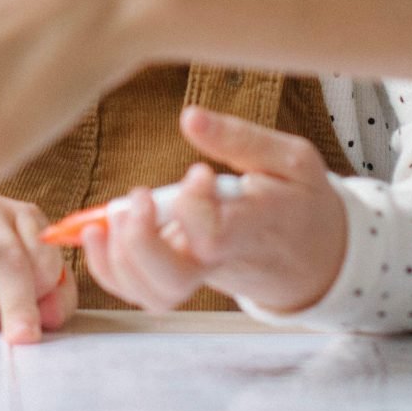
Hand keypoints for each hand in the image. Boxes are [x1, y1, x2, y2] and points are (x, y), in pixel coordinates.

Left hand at [81, 106, 349, 315]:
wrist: (312, 254)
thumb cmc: (298, 201)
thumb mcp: (291, 159)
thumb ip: (240, 138)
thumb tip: (189, 117)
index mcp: (253, 228)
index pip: (214, 236)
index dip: (194, 208)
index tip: (199, 173)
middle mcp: (222, 260)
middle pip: (174, 279)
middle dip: (140, 241)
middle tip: (138, 197)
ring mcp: (198, 275)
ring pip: (153, 293)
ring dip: (118, 258)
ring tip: (113, 214)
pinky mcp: (180, 279)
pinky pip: (139, 291)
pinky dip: (108, 267)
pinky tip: (100, 232)